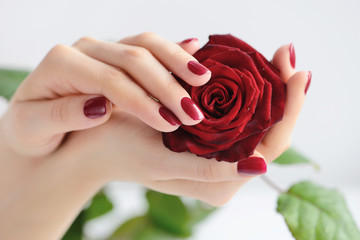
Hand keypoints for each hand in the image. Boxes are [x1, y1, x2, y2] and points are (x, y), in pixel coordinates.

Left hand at [1, 33, 209, 156]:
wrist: (34, 120)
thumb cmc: (32, 128)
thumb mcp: (33, 127)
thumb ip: (63, 114)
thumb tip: (101, 107)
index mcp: (61, 62)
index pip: (109, 79)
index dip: (141, 101)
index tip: (168, 124)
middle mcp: (85, 48)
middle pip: (134, 59)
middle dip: (167, 87)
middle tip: (193, 113)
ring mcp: (104, 48)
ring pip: (146, 45)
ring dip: (177, 63)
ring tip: (203, 80)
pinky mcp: (118, 53)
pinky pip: (149, 45)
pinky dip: (172, 49)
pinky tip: (195, 49)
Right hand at [64, 43, 309, 205]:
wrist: (96, 146)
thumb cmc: (123, 152)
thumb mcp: (164, 163)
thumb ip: (210, 169)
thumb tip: (260, 165)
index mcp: (220, 182)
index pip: (271, 145)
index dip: (289, 110)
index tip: (297, 73)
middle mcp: (224, 169)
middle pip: (270, 129)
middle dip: (283, 91)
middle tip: (287, 55)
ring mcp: (217, 151)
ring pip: (257, 118)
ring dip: (268, 86)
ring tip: (274, 58)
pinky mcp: (207, 136)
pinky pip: (239, 112)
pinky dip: (248, 87)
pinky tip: (250, 67)